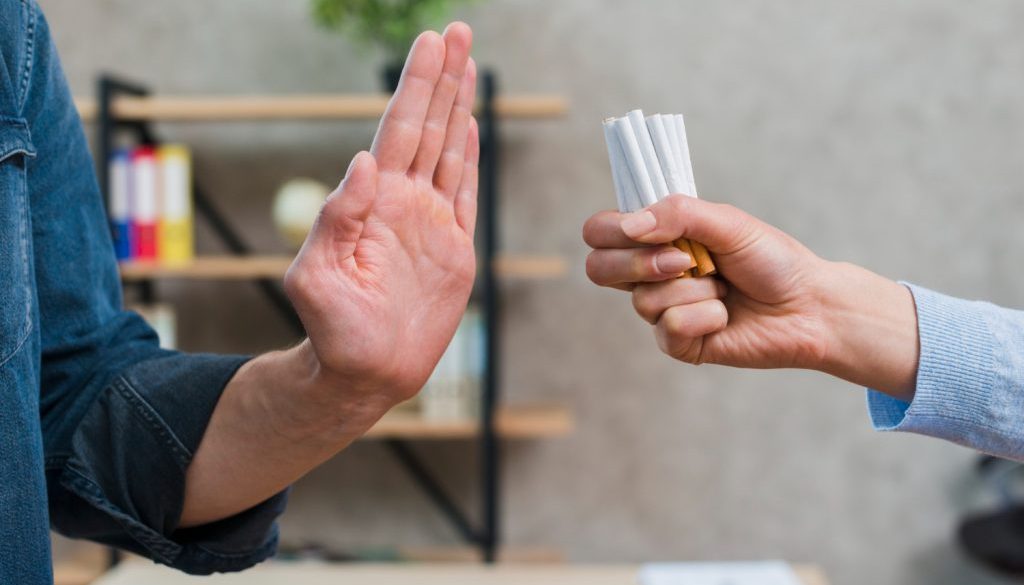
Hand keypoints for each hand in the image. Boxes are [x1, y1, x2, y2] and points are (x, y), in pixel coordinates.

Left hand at [181, 24, 479, 527]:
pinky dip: (471, 157)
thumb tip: (361, 161)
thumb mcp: (315, 276)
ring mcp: (431, 223)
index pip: (398, 130)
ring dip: (459, 107)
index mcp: (375, 202)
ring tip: (468, 63)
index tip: (430, 44)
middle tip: (457, 31)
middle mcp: (405, 203)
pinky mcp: (455, 249)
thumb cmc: (332, 330)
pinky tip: (471, 126)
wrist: (365, 373)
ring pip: (450, 151)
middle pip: (427, 127)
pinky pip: (466, 193)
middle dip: (442, 79)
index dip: (415, 86)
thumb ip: (335, 218)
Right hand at [583, 195, 918, 398]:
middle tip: (684, 261)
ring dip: (693, 289)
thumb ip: (678, 214)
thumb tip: (630, 225)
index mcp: (656, 238)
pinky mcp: (678, 342)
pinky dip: (705, 317)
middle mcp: (650, 274)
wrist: (810, 305)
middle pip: (600, 269)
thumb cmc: (771, 260)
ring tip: (723, 288)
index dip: (611, 231)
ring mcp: (662, 309)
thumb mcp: (727, 223)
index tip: (645, 230)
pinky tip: (725, 316)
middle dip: (640, 263)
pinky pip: (670, 327)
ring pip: (643, 299)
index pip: (600, 232)